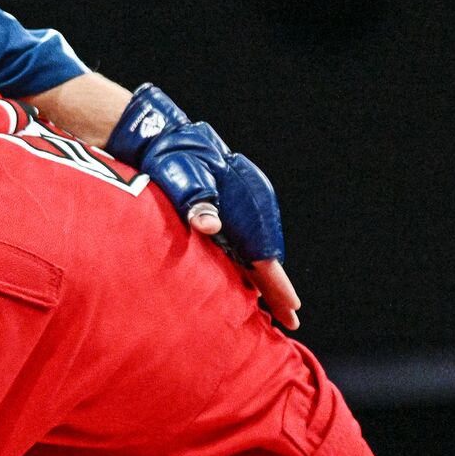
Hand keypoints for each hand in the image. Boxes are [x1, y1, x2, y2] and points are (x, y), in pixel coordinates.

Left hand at [106, 84, 301, 329]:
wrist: (164, 136)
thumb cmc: (171, 158)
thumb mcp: (180, 177)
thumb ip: (196, 202)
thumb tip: (211, 226)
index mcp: (244, 200)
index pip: (263, 251)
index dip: (276, 283)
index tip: (291, 308)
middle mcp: (251, 204)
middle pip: (267, 254)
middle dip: (279, 286)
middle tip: (291, 320)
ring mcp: (243, 205)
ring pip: (259, 248)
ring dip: (267, 276)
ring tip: (278, 306)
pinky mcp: (232, 206)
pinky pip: (247, 240)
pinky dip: (252, 261)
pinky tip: (251, 277)